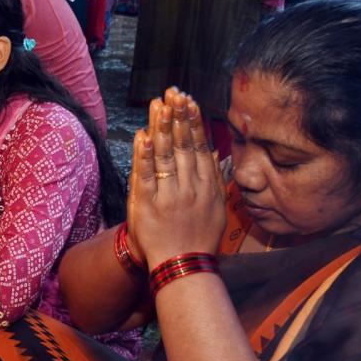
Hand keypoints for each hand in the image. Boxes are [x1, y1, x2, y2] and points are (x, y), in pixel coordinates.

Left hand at [127, 92, 225, 268]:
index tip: (189, 101)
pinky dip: (145, 155)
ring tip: (160, 105)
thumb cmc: (199, 238)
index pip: (200, 147)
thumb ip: (214, 180)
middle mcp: (191, 187)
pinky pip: (147, 175)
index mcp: (207, 186)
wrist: (183, 267)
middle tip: (174, 93)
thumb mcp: (216, 208)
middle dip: (179, 117)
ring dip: (163, 128)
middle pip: (184, 145)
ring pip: (166, 155)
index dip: (194, 122)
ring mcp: (170, 195)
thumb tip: (213, 152)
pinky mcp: (150, 205)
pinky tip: (144, 136)